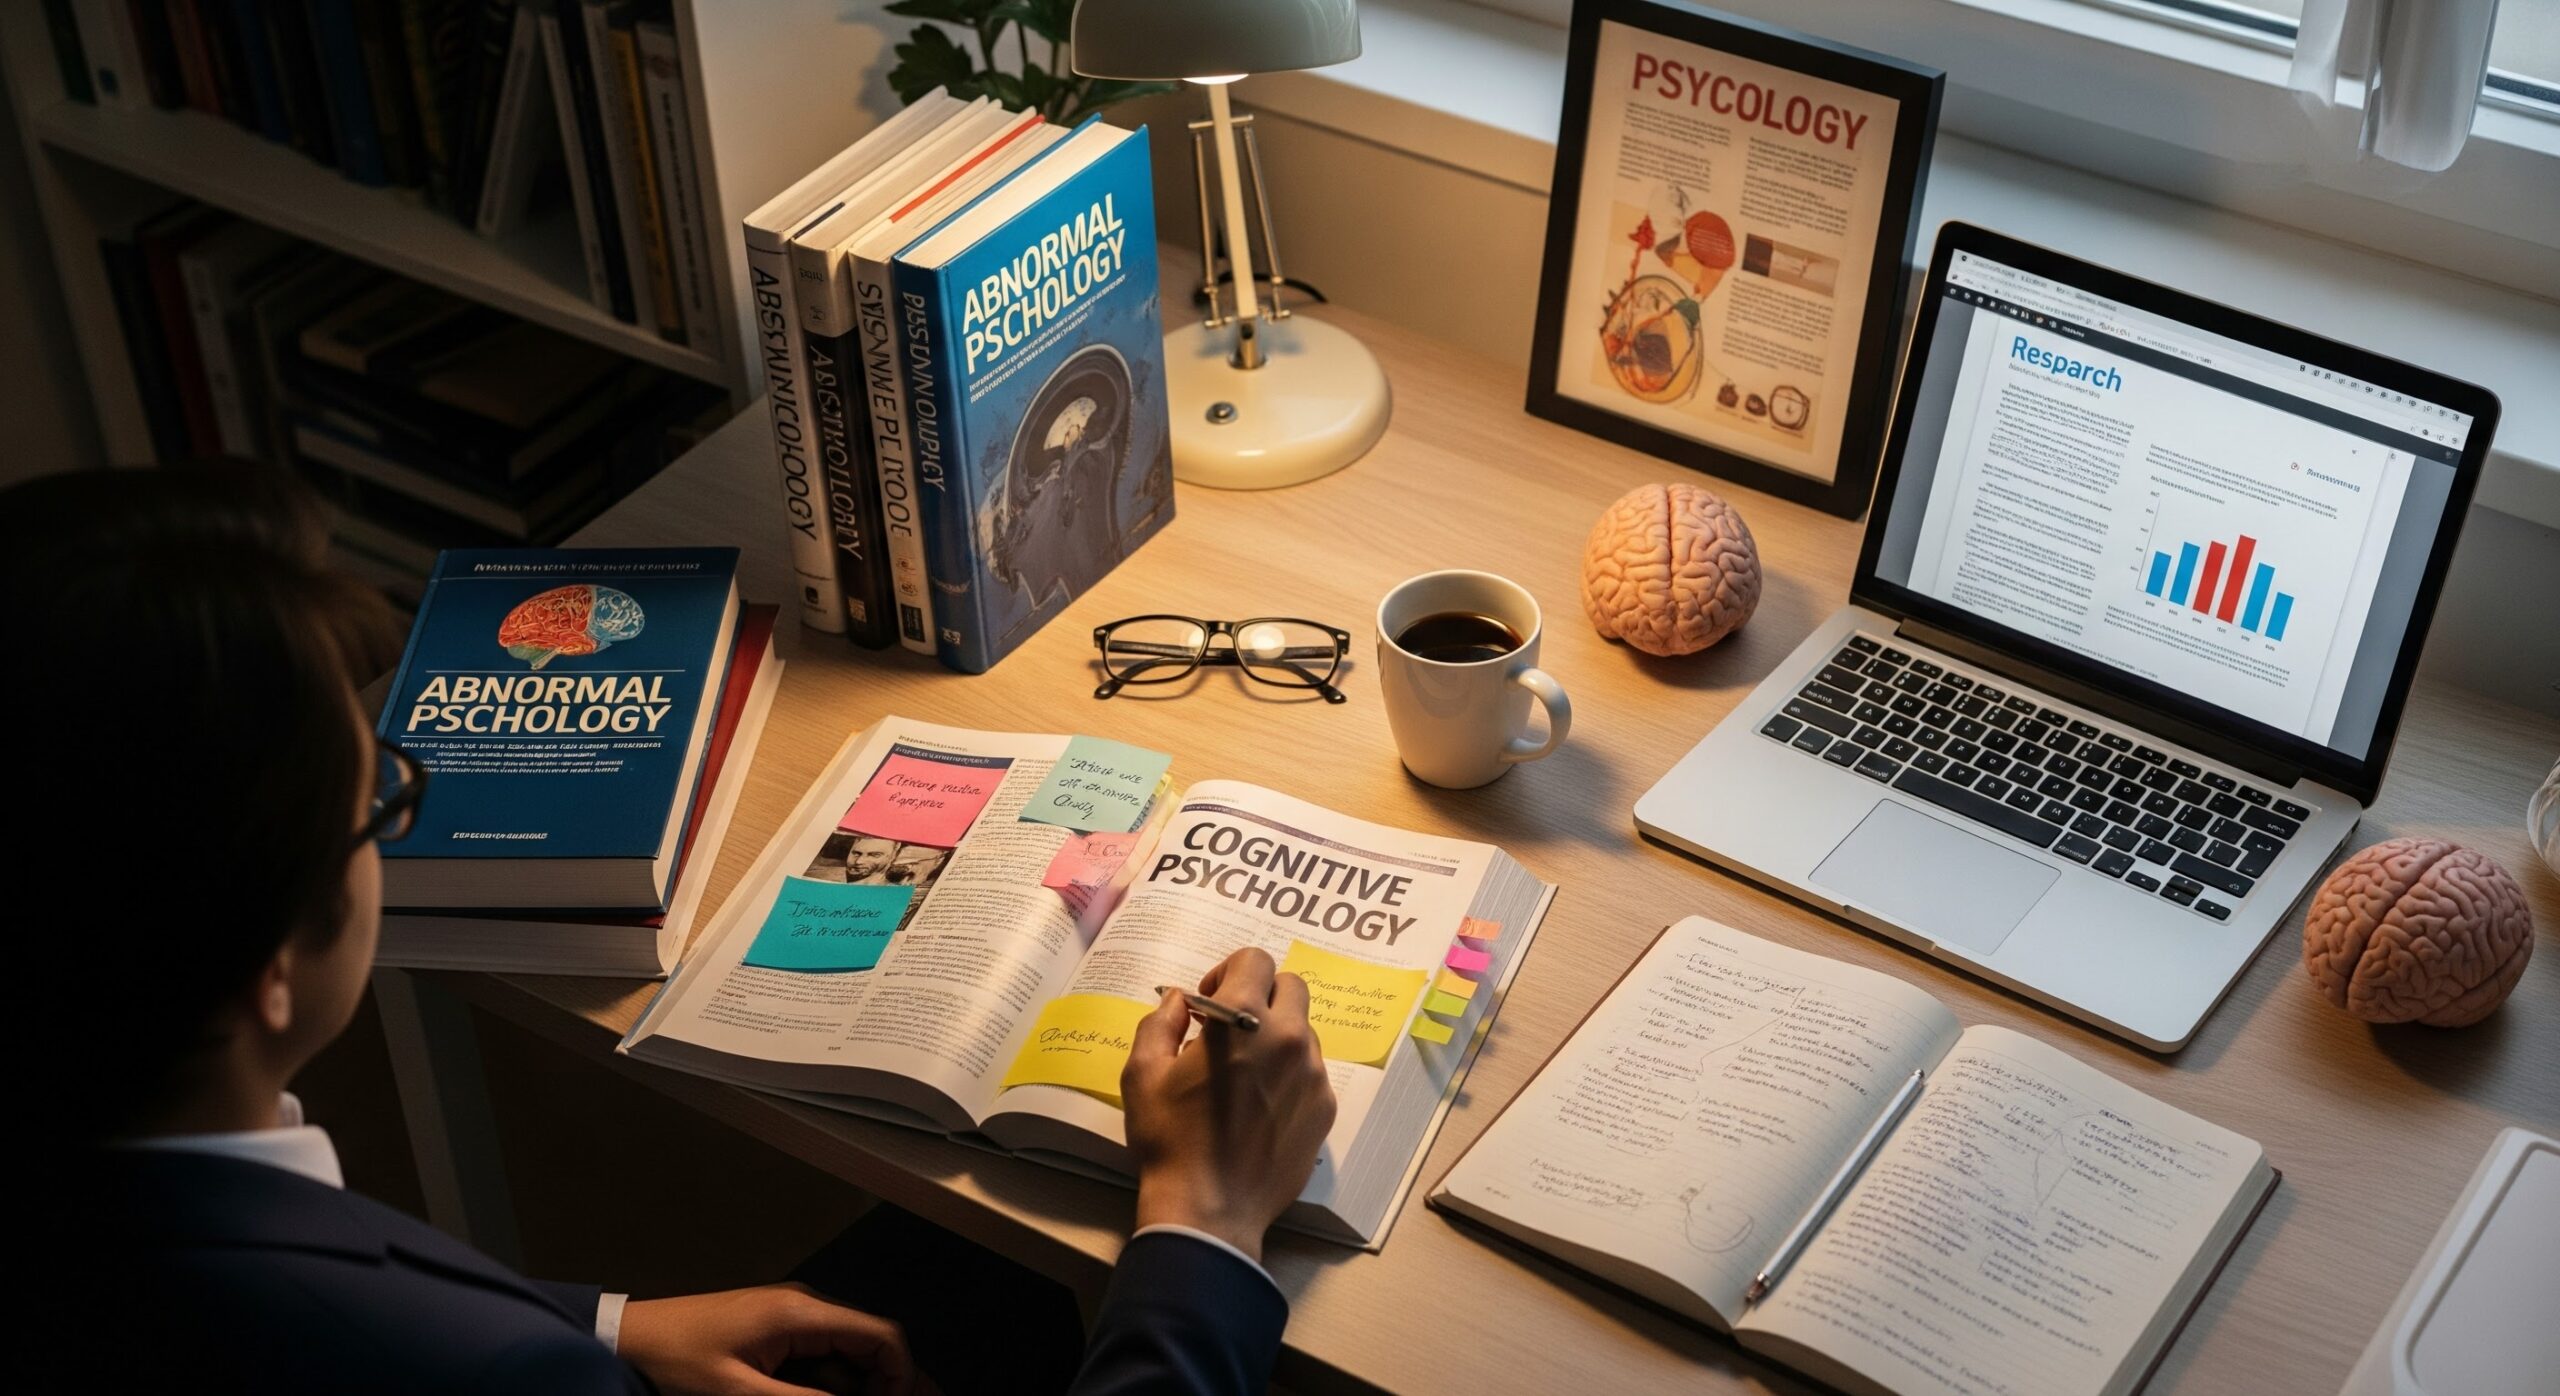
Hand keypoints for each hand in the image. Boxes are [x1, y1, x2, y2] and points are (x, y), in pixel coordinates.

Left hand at [618, 1284, 920, 1395]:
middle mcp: (805, 1306)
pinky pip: (824, 1350)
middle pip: (871, 1339)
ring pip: (850, 1346)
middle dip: (890, 1379)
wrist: (632, 1337)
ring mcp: (791, 1314)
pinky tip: (834, 1395)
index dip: (902, 1374)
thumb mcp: (739, 1393)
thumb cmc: (679, 1362)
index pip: (880, 1334)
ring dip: (864, 1381)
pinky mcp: (777, 1326)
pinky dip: (839, 1376)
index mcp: (801, 1314)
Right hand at [1121, 948, 1336, 1263]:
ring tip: (1246, 1075)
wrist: (1209, 1209)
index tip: (1208, 1004)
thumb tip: (1182, 999)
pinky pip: (1312, 1071)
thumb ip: (1162, 1021)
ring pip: (1303, 1029)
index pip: (1255, 959)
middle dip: (1260, 995)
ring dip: (1276, 1036)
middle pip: (1291, 985)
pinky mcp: (1325, 1108)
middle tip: (1231, 1031)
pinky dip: (1290, 1074)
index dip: (1228, 972)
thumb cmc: (1170, 1139)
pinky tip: (1261, 1107)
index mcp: (1243, 1020)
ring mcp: (1314, 1074)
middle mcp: (1288, 1037)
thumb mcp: (1143, 1073)